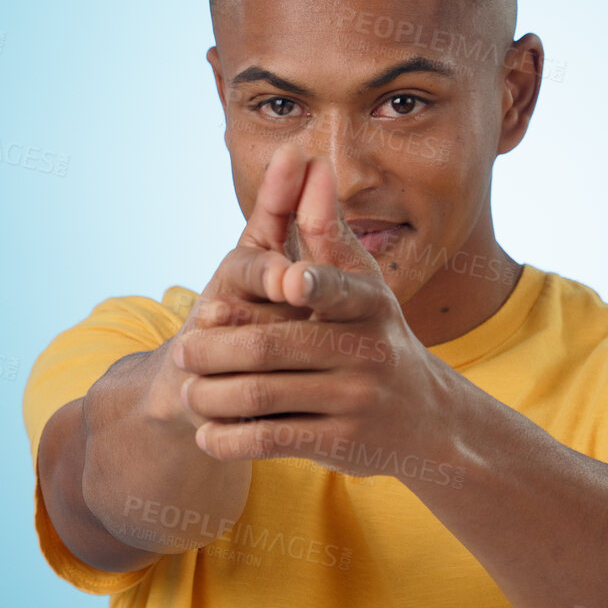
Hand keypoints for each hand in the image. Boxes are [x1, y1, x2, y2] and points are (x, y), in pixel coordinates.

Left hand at [173, 155, 462, 485]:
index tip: (290, 279)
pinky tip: (209, 435)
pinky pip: (271, 440)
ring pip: (263, 395)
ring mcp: (355, 400)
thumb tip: (311, 162)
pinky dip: (231, 438)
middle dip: (215, 350)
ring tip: (189, 393)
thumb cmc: (377, 336)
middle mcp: (366, 351)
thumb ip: (327, 231)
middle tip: (182, 351)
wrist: (426, 420)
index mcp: (369, 304)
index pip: (337, 289)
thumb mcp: (362, 283)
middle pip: (271, 347)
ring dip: (213, 395)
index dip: (314, 283)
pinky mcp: (340, 444)